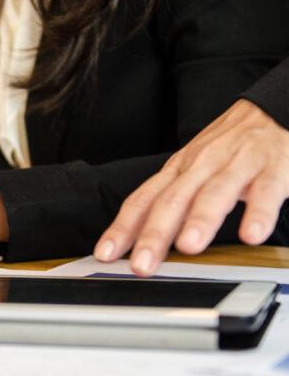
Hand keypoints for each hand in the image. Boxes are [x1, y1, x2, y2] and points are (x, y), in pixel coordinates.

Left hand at [94, 99, 288, 275]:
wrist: (274, 110)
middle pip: (171, 201)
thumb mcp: (191, 171)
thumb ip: (169, 205)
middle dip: (154, 235)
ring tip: (189, 247)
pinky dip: (258, 212)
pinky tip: (252, 234)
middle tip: (141, 264)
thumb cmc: (228, 148)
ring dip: (200, 220)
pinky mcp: (273, 168)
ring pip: (214, 193)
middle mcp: (200, 166)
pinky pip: (265, 191)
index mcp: (177, 171)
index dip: (122, 228)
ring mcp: (236, 165)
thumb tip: (139, 241)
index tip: (104, 254)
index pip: (142, 200)